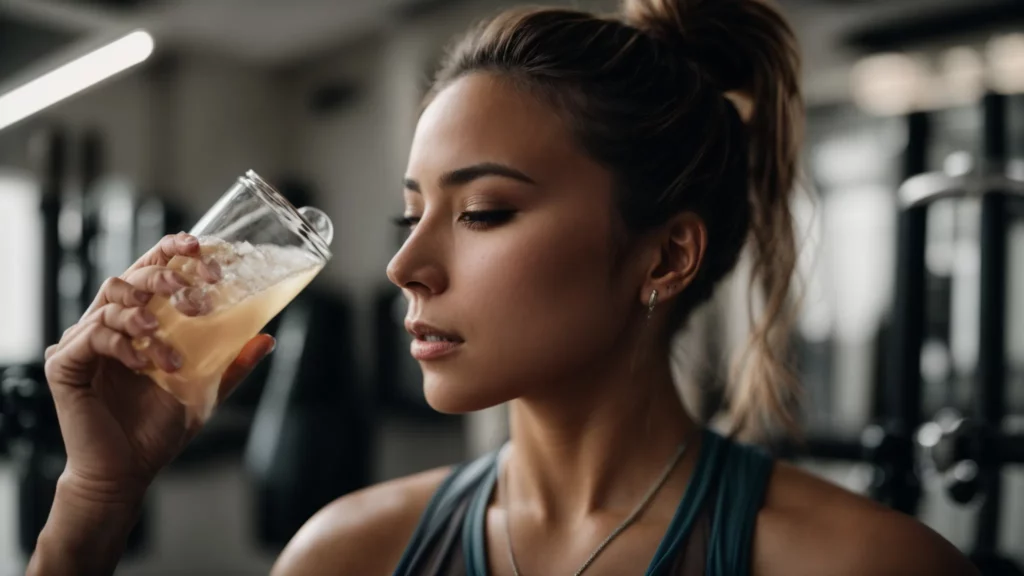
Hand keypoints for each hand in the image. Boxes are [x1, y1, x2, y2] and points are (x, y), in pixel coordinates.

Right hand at [43, 232, 275, 501]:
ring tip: (169, 346)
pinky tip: (145, 364)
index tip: (200, 246)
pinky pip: (91, 337)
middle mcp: (106, 326)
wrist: (129, 472)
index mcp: (137, 323)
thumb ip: (232, 362)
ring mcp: (81, 343)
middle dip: (161, 277)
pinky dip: (123, 345)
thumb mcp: (206, 390)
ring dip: (146, 318)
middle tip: (189, 289)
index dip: (171, 252)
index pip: (149, 272)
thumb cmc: (160, 429)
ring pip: (110, 304)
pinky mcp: (63, 365)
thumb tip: (267, 337)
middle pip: (128, 279)